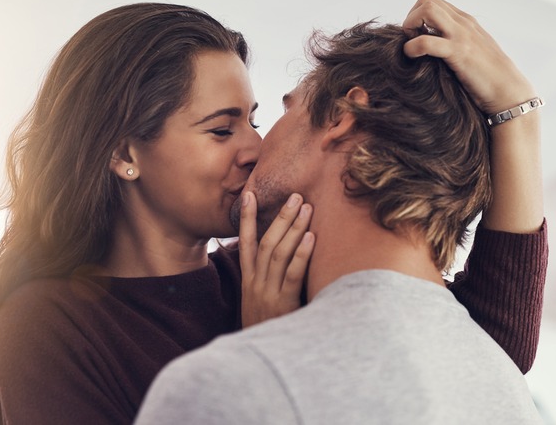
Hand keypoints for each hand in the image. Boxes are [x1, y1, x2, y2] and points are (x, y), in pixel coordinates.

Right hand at [239, 192, 314, 327]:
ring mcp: (268, 293)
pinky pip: (292, 274)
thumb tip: (278, 261)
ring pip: (279, 253)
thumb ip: (265, 283)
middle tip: (295, 196)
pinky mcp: (283, 304)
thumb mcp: (258, 305)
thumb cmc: (266, 330)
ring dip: (293, 228)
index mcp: (248, 281)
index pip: (245, 243)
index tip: (248, 194)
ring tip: (306, 208)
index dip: (246, 218)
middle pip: (267, 242)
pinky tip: (310, 237)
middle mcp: (255, 283)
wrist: (260, 361)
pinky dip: (301, 254)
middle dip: (280, 217)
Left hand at [402, 0, 534, 113]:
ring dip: (411, 26)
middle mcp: (463, 23)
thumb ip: (453, 43)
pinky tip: (412, 58)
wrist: (508, 91)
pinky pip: (427, 41)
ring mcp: (461, 36)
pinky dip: (412, 48)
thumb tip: (430, 45)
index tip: (416, 37)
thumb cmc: (487, 77)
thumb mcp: (470, 51)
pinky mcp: (459, 53)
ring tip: (412, 48)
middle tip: (411, 41)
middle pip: (427, 0)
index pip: (433, 2)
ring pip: (427, 10)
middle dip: (411, 18)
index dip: (417, 16)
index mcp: (465, 21)